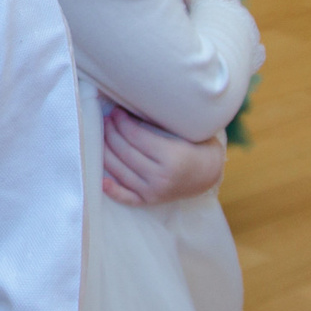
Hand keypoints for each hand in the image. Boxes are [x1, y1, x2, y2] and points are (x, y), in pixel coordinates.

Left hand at [102, 108, 225, 205]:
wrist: (209, 173)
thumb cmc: (196, 145)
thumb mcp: (184, 130)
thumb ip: (158, 123)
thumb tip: (128, 109)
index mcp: (171, 156)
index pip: (136, 136)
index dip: (122, 122)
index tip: (117, 111)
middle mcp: (161, 177)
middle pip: (125, 152)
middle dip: (112, 132)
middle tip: (107, 119)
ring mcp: (154, 191)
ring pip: (121, 171)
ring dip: (106, 151)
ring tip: (103, 135)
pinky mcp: (150, 201)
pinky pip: (127, 198)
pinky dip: (113, 190)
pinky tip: (101, 180)